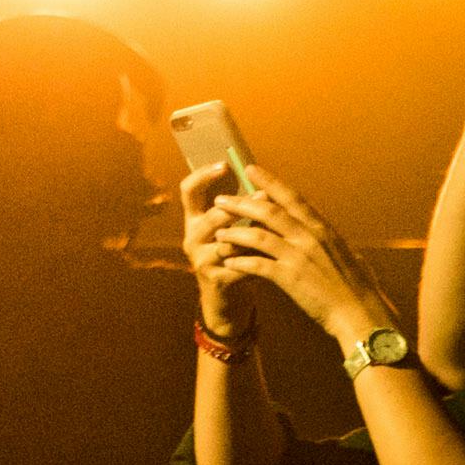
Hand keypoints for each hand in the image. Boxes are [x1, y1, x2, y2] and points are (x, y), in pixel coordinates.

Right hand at [176, 161, 259, 338]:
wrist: (227, 300)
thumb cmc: (236, 258)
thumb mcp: (232, 232)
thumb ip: (240, 212)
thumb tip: (263, 181)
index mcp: (194, 220)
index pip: (189, 190)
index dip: (203, 175)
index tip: (225, 164)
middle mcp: (192, 237)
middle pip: (211, 215)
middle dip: (239, 206)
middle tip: (264, 196)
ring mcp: (200, 259)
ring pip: (227, 241)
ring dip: (252, 234)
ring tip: (274, 227)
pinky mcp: (214, 279)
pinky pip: (239, 265)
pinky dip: (259, 259)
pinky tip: (276, 256)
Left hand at [210, 164, 398, 346]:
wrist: (361, 314)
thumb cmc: (356, 286)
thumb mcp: (343, 252)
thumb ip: (325, 236)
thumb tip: (316, 225)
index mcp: (323, 229)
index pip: (292, 198)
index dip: (270, 182)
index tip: (250, 169)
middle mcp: (310, 237)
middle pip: (267, 211)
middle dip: (241, 203)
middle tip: (221, 199)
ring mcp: (299, 257)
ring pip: (257, 235)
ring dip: (234, 232)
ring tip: (218, 233)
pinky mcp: (290, 278)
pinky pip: (257, 264)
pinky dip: (240, 261)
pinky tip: (229, 261)